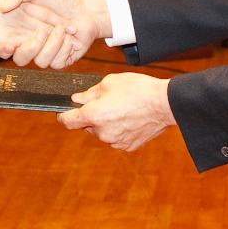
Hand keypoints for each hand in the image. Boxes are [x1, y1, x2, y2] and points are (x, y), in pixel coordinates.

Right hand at [0, 0, 109, 68]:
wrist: (86, 7)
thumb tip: (2, 7)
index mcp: (20, 29)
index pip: (4, 46)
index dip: (3, 49)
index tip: (8, 44)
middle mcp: (31, 43)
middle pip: (20, 59)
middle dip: (30, 48)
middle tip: (42, 31)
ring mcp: (46, 52)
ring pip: (40, 62)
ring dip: (53, 44)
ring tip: (62, 28)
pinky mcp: (60, 59)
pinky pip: (57, 63)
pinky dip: (64, 49)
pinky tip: (70, 37)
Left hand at [57, 73, 174, 150]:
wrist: (164, 104)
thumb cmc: (138, 89)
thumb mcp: (110, 83)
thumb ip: (90, 93)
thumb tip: (77, 99)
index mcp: (94, 115)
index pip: (68, 122)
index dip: (64, 116)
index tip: (63, 114)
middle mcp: (102, 132)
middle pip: (86, 126)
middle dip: (91, 116)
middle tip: (105, 103)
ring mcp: (115, 141)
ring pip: (102, 132)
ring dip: (105, 123)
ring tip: (121, 109)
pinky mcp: (127, 146)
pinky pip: (115, 138)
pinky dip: (118, 130)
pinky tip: (129, 118)